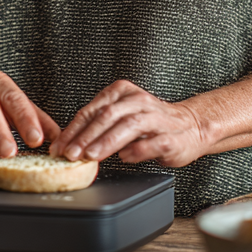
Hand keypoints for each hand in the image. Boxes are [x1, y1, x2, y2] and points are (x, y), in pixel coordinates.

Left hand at [50, 80, 205, 167]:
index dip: (73, 130)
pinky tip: (125, 158)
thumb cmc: (151, 124)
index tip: (60, 147)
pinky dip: (137, 150)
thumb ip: (98, 126)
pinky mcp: (171, 137)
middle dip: (85, 136)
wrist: (192, 126)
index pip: (91, 110)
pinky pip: (152, 142)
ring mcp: (156, 118)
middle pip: (107, 115)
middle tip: (71, 153)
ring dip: (107, 141)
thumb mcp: (121, 117)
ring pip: (128, 125)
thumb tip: (69, 145)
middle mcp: (138, 101)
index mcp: (122, 93)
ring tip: (91, 155)